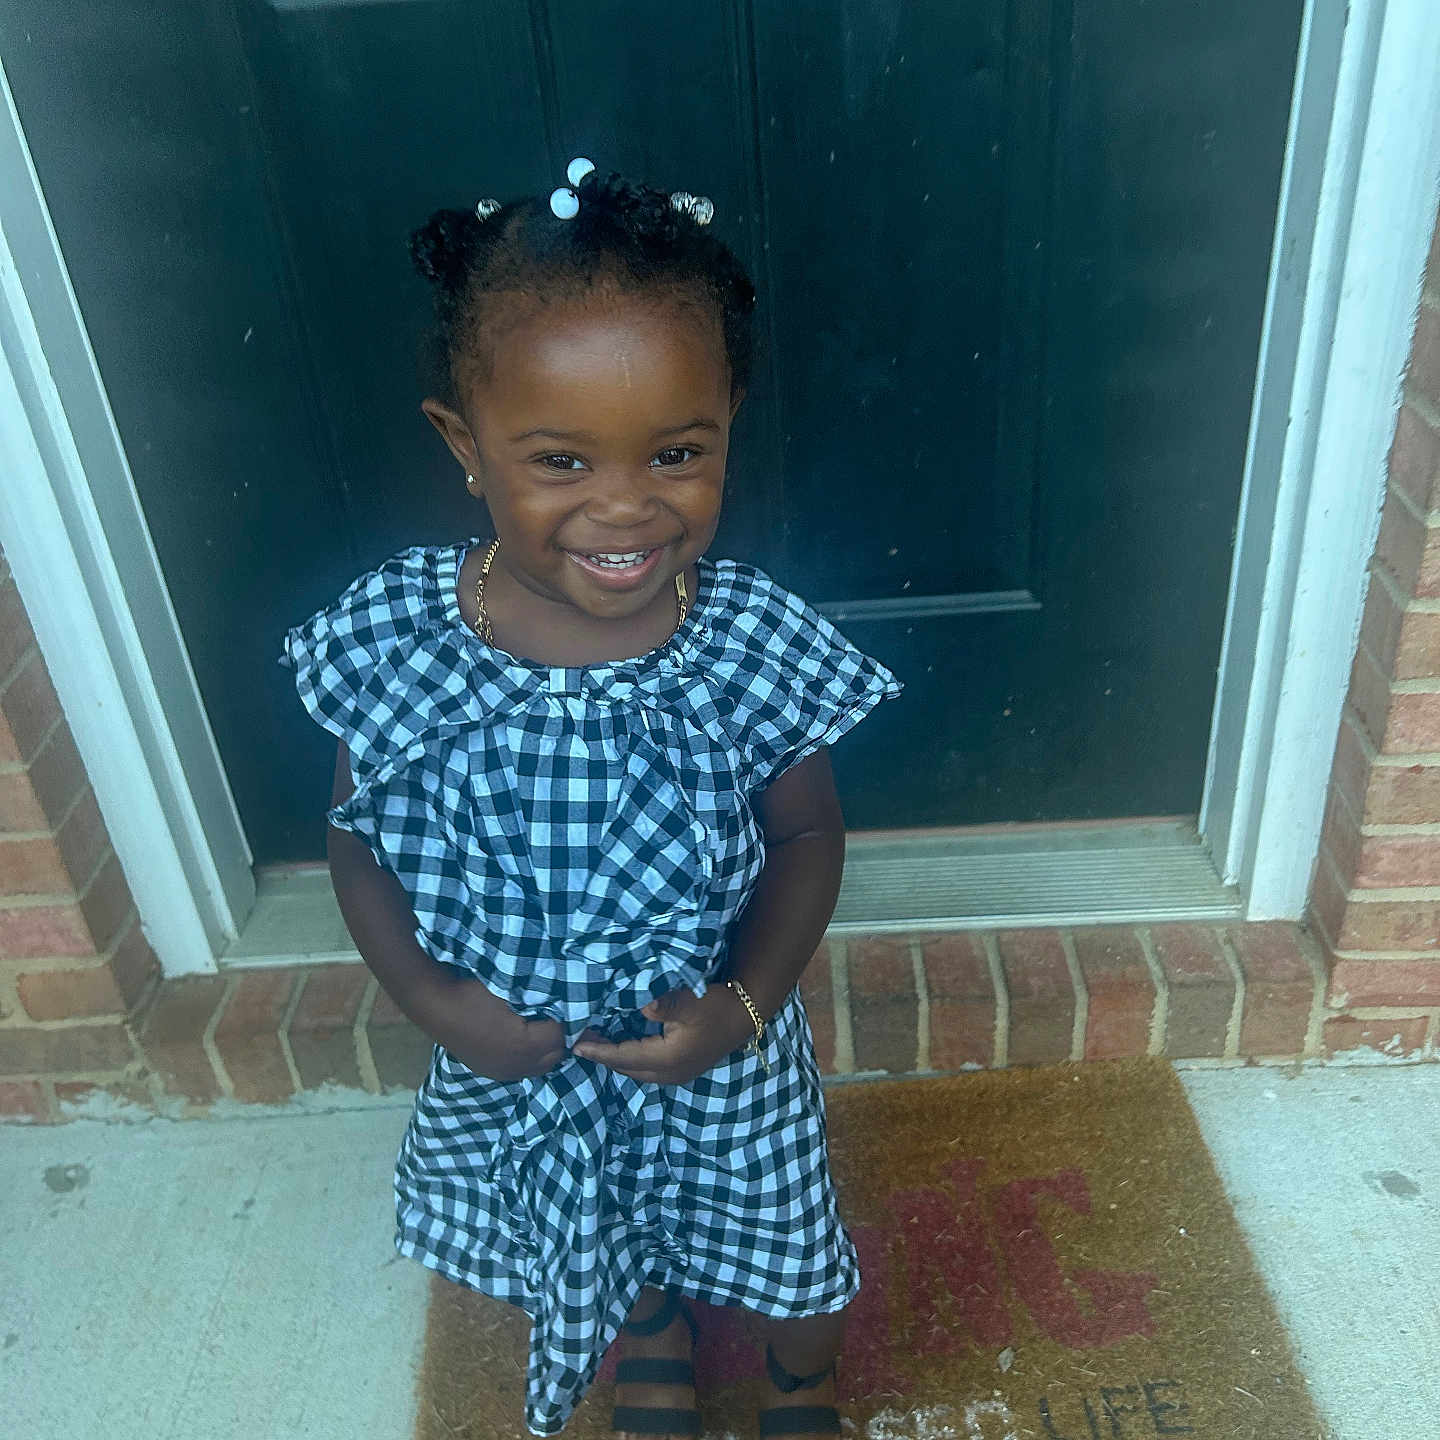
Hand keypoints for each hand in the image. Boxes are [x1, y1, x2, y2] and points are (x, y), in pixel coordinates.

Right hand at [414, 971, 565, 1081]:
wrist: (435, 1004)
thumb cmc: (474, 992)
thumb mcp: (512, 991)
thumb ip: (540, 999)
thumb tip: (564, 999)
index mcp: (524, 1044)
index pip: (561, 1036)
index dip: (566, 1019)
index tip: (566, 1004)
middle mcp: (516, 1065)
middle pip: (555, 1056)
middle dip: (560, 1037)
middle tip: (557, 1016)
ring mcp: (501, 1071)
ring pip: (540, 1067)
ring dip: (546, 1050)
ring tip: (544, 1028)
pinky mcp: (490, 1071)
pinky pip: (522, 1071)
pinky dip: (530, 1058)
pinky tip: (525, 1041)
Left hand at [571, 984, 757, 1085]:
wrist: (745, 1015)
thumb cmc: (716, 1006)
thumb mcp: (689, 1002)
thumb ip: (663, 1005)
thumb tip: (641, 1006)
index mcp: (667, 1060)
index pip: (624, 1057)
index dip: (599, 1051)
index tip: (576, 1045)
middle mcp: (669, 1074)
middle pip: (627, 1069)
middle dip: (604, 1057)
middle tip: (581, 1042)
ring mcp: (677, 1075)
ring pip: (636, 1071)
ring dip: (617, 1059)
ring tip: (596, 1043)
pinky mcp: (681, 1070)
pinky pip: (647, 1069)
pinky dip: (630, 1059)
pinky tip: (622, 1045)